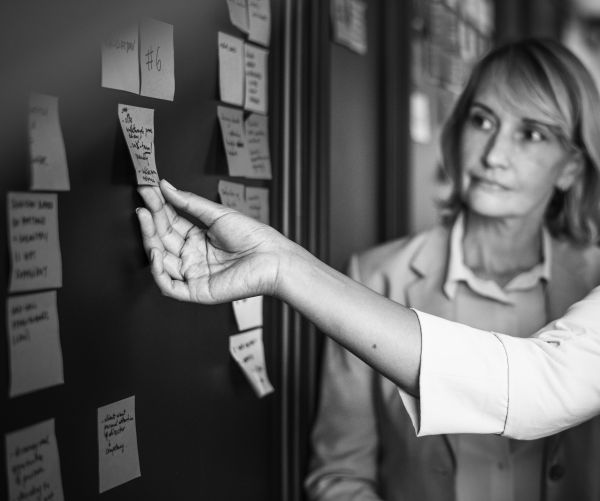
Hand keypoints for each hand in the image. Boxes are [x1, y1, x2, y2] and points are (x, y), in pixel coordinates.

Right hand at [136, 179, 285, 302]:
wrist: (273, 257)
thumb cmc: (253, 236)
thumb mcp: (218, 214)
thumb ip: (189, 203)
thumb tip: (165, 186)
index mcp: (198, 239)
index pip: (170, 223)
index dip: (157, 208)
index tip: (146, 189)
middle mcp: (192, 257)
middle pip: (163, 240)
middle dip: (150, 221)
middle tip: (142, 203)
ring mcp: (193, 275)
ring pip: (161, 261)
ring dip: (149, 241)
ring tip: (145, 218)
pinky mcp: (197, 291)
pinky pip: (169, 286)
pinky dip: (158, 272)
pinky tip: (155, 252)